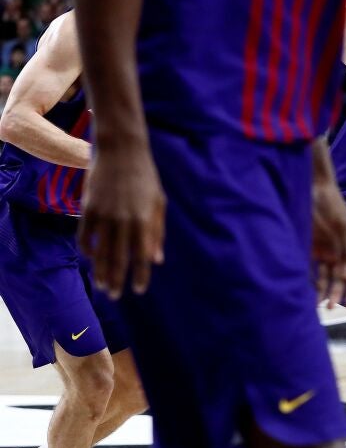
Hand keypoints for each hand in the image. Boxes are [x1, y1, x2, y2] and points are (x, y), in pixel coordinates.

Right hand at [78, 144, 165, 298]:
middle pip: (118, 259)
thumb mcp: (158, 203)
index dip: (140, 276)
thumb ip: (157, 232)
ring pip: (99, 252)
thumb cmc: (145, 178)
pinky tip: (90, 258)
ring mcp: (104, 215)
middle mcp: (124, 220)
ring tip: (101, 285)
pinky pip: (84, 236)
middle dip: (116, 280)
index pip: (142, 256)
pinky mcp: (88, 208)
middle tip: (114, 296)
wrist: (121, 151)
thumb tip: (156, 260)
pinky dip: (86, 250)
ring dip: (99, 271)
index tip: (139, 291)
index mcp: (145, 220)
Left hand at [312, 179, 345, 309]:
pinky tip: (307, 291)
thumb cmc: (331, 204)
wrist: (311, 188)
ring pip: (325, 277)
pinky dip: (310, 281)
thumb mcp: (343, 225)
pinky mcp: (309, 249)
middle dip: (337, 293)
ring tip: (317, 305)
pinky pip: (311, 269)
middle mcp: (339, 252)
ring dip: (324, 291)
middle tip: (331, 307)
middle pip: (340, 279)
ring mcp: (324, 251)